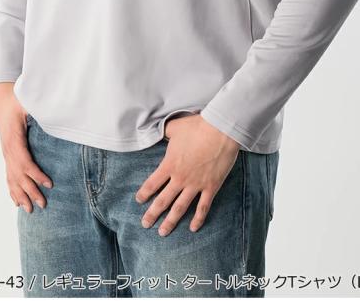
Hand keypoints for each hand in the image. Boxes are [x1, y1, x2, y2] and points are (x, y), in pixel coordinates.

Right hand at [0, 83, 52, 212]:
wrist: (2, 99)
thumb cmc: (16, 99)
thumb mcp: (27, 102)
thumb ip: (40, 110)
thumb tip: (54, 115)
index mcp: (13, 138)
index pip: (24, 161)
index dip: (36, 175)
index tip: (49, 184)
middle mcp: (8, 149)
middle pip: (18, 175)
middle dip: (30, 191)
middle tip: (43, 204)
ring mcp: (6, 153)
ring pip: (12, 178)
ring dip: (20, 195)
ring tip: (30, 210)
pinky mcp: (7, 154)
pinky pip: (8, 175)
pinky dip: (12, 190)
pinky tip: (16, 202)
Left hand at [135, 113, 240, 235]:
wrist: (220, 131)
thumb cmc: (197, 127)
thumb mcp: (175, 127)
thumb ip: (164, 131)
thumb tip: (157, 128)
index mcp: (169, 164)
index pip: (152, 183)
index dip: (144, 193)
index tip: (139, 200)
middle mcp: (180, 178)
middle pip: (163, 200)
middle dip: (152, 214)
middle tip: (145, 224)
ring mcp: (195, 185)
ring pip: (180, 208)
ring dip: (170, 222)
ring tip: (162, 232)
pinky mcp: (211, 187)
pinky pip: (203, 207)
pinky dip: (198, 219)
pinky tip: (193, 228)